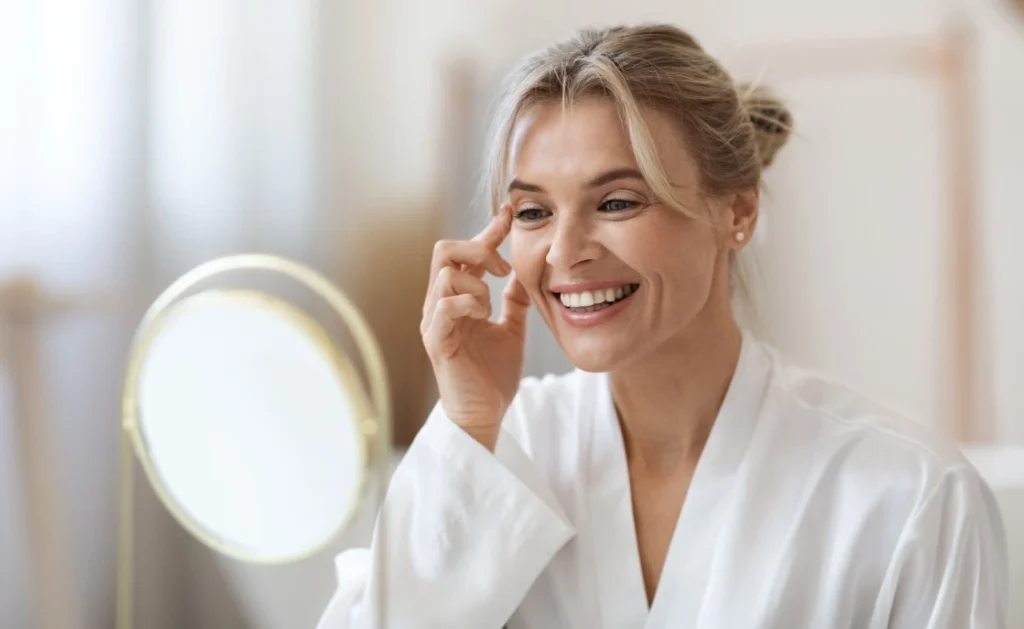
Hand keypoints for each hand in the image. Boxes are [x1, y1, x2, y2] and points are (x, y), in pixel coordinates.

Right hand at [420, 205, 529, 449]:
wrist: (486, 415)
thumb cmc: (493, 376)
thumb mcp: (512, 329)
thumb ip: (514, 301)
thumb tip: (524, 272)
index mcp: (458, 298)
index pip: (467, 252)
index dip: (488, 230)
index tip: (510, 213)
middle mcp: (440, 304)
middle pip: (444, 250)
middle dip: (477, 248)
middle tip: (502, 267)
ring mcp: (435, 322)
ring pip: (445, 274)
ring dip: (476, 284)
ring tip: (491, 307)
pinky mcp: (436, 341)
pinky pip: (444, 306)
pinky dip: (469, 303)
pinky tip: (484, 317)